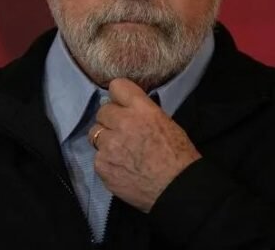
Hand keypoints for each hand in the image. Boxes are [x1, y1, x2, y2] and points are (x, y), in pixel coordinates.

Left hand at [88, 78, 200, 211]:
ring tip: (120, 151)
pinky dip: (106, 161)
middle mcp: (122, 123)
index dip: (118, 96)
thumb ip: (143, 113)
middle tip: (122, 132)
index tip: (121, 103)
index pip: (117, 86)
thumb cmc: (179, 157)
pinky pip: (97, 157)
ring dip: (106, 140)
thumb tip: (129, 110)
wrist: (178, 189)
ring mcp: (109, 145)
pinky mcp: (102, 165)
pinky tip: (121, 168)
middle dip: (111, 120)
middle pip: (102, 111)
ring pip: (95, 133)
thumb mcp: (166, 123)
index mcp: (141, 109)